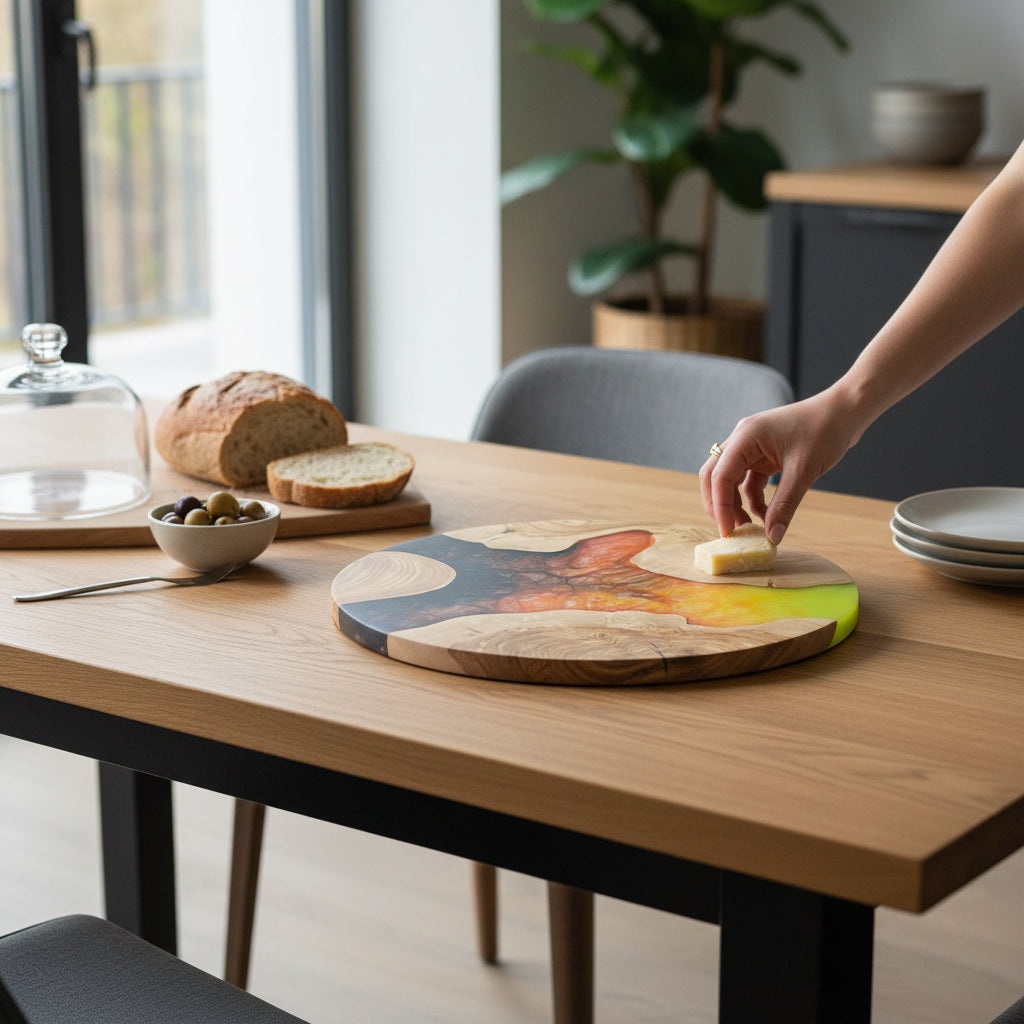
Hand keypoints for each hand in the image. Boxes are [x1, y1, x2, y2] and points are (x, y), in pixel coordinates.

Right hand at [699, 389, 862, 543]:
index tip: (727, 532)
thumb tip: (772, 537)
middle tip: (729, 530)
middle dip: (719, 504)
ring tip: (748, 526)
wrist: (846, 411)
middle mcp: (742, 440)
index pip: (719, 476)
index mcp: (745, 437)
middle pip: (715, 476)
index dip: (720, 507)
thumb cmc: (825, 431)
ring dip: (735, 503)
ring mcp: (752, 446)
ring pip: (730, 479)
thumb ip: (784, 506)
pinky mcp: (763, 453)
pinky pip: (749, 480)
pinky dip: (753, 498)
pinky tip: (765, 514)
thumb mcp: (804, 472)